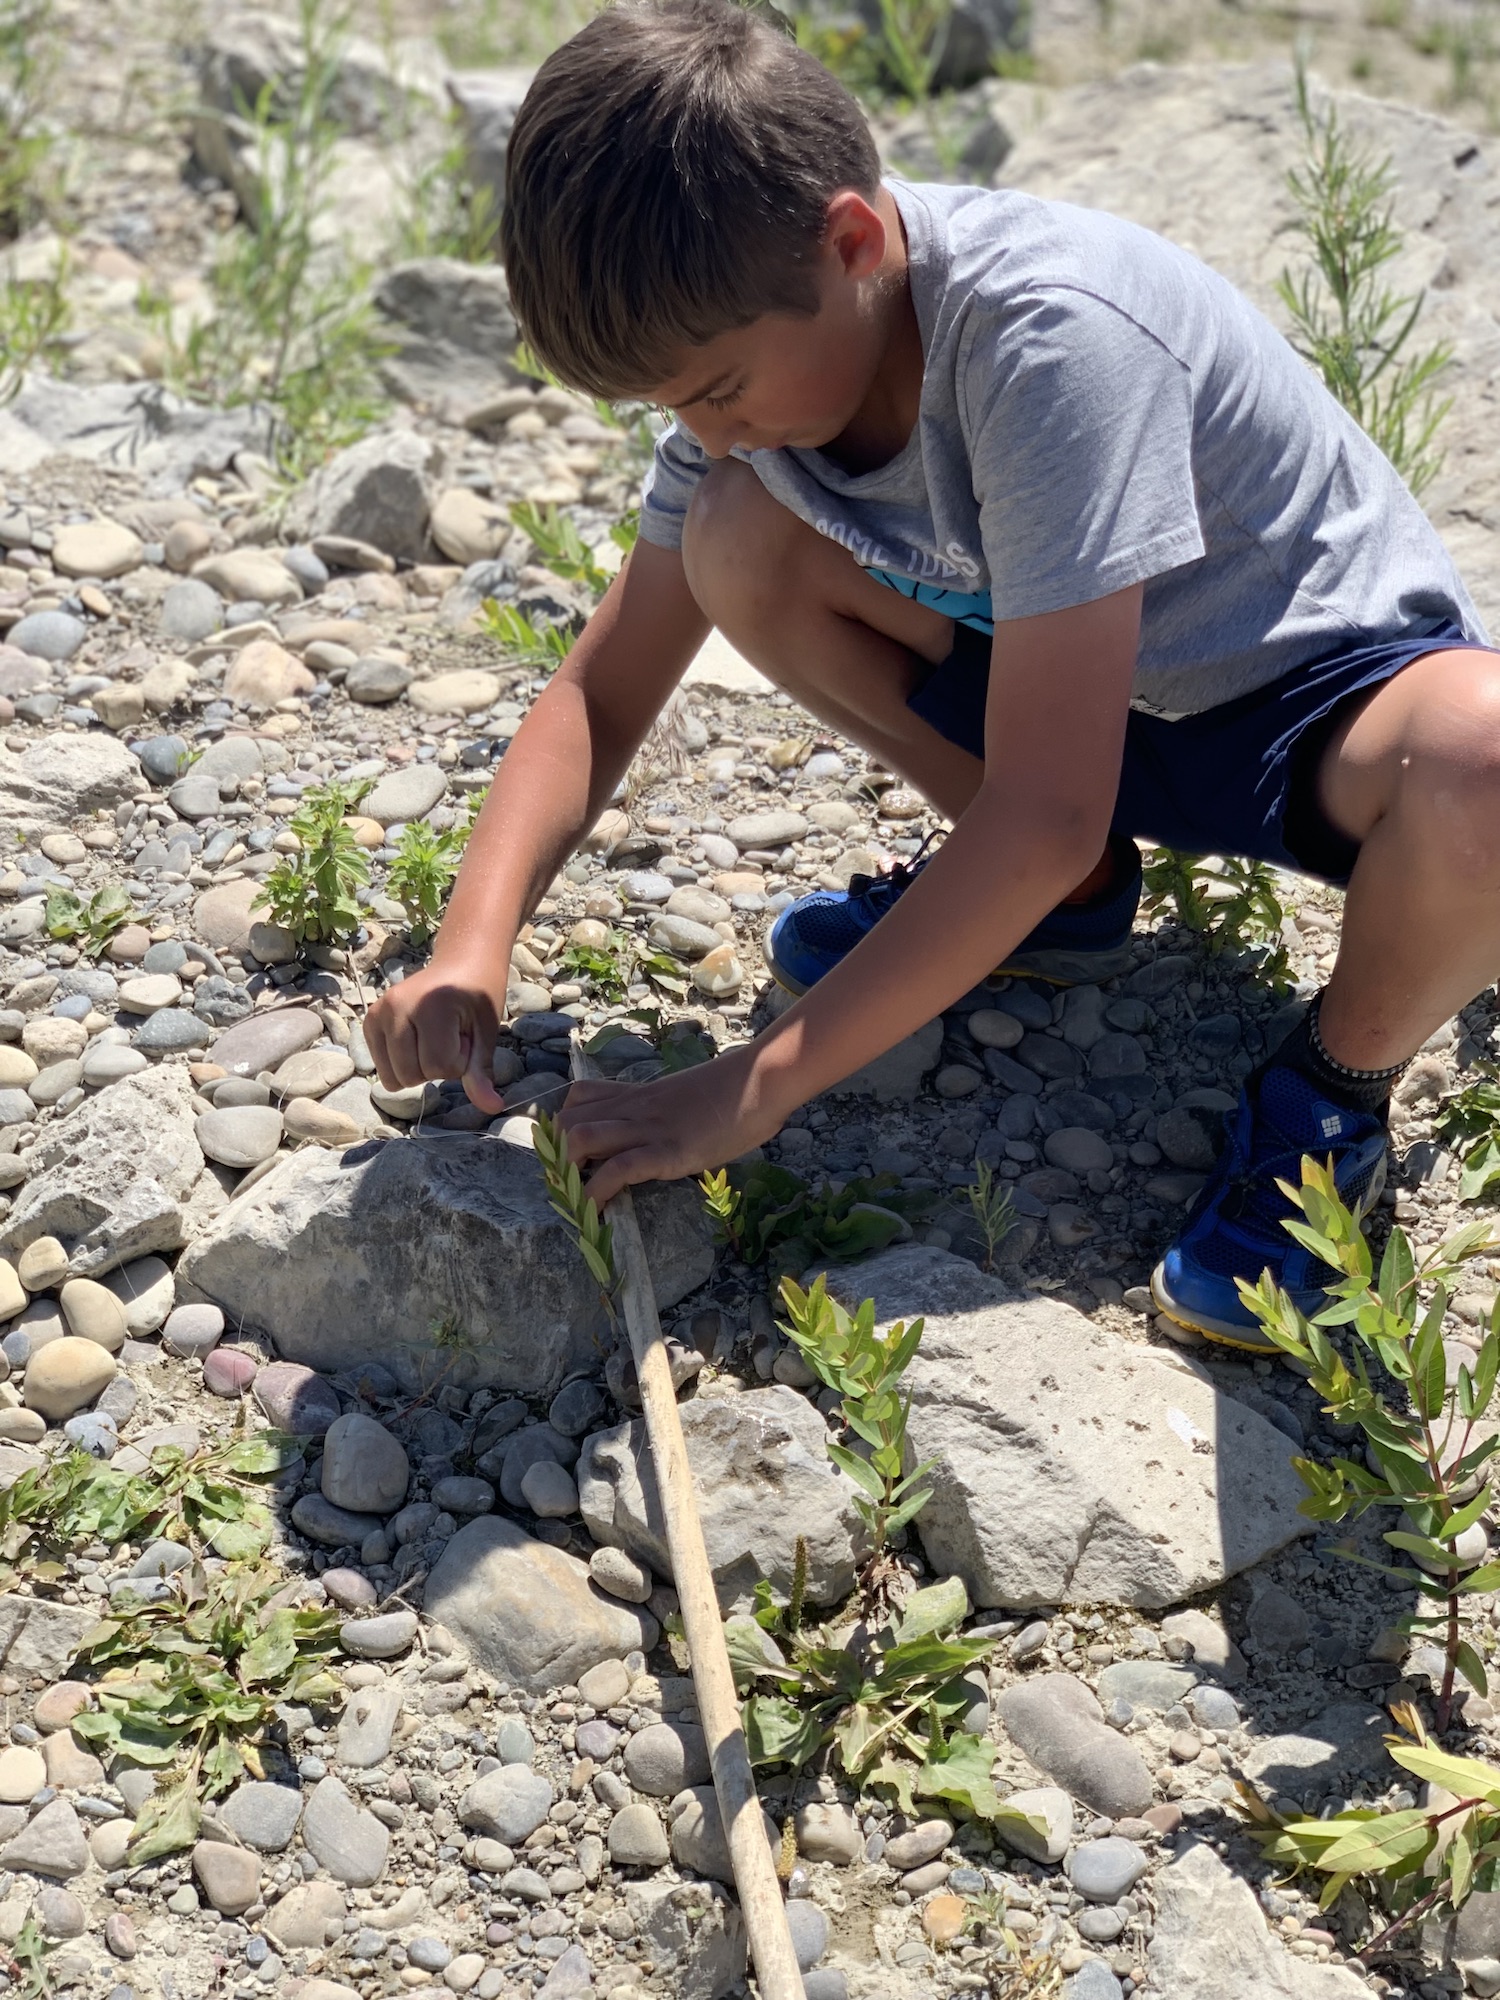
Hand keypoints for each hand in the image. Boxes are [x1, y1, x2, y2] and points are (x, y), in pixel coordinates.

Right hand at [364, 959, 506, 1115]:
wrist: (461, 964)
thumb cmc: (478, 996)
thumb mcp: (487, 1032)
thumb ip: (481, 1071)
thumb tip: (492, 1107)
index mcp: (431, 1005)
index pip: (439, 1067)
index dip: (459, 1061)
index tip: (466, 1036)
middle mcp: (397, 1006)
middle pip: (412, 1075)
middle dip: (437, 1068)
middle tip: (449, 1037)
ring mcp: (379, 1012)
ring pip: (394, 1078)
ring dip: (418, 1069)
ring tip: (432, 1039)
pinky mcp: (370, 1020)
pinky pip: (381, 1068)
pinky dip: (401, 1065)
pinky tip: (416, 1040)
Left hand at [558, 1047, 780, 1204]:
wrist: (761, 1081)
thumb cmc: (735, 1092)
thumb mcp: (686, 1098)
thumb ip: (664, 1112)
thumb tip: (663, 1133)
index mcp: (638, 1094)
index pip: (578, 1097)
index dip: (565, 1126)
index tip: (569, 1155)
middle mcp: (634, 1108)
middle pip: (568, 1120)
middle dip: (557, 1155)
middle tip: (570, 1185)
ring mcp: (649, 1128)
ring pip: (581, 1137)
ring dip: (570, 1171)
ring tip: (579, 1198)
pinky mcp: (668, 1151)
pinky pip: (619, 1169)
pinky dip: (599, 1192)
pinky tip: (600, 1212)